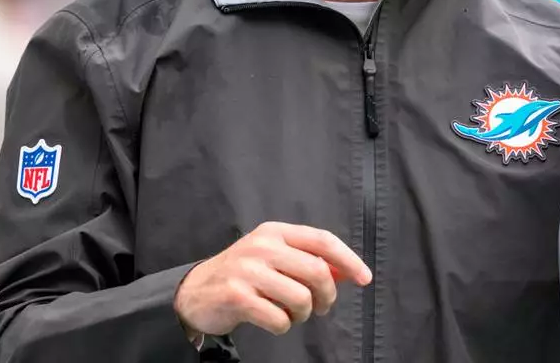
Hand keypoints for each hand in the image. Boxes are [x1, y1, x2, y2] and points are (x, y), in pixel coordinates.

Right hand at [174, 221, 371, 338]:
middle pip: (317, 271)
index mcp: (275, 232)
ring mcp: (248, 270)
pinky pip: (279, 319)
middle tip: (321, 308)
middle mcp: (262, 246)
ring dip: (303, 315)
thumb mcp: (273, 258)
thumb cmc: (243, 275)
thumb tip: (347, 271)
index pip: (323, 240)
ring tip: (291, 314)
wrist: (195, 293)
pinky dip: (283, 327)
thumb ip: (307, 260)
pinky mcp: (237, 296)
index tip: (364, 278)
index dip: (348, 260)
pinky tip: (272, 320)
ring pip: (301, 298)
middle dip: (327, 296)